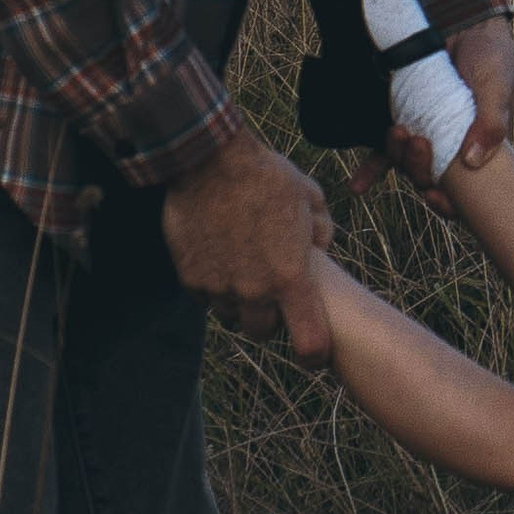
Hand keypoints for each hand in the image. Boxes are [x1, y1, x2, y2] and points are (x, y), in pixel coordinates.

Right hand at [163, 127, 334, 357]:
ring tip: (242, 267)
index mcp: (291, 277)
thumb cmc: (267, 176)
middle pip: (263, 333)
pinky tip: (218, 257)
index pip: (310, 342)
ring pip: (231, 316)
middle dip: (269, 318)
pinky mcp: (191, 279)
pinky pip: (205, 299)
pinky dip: (212, 287)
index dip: (314, 353)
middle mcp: (254, 291)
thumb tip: (321, 252)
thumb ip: (322, 232)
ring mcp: (219, 288)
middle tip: (269, 292)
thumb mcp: (310, 197)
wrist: (210, 161)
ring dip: (238, 302)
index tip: (314, 351)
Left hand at [352, 15, 513, 212]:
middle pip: (428, 178)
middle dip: (419, 169)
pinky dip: (372, 170)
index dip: (448, 204)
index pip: (464, 193)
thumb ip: (491, 124)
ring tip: (398, 132)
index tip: (435, 197)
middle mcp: (448, 147)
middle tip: (419, 141)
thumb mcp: (498, 88)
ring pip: (406, 164)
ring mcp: (424, 133)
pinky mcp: (402, 117)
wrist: (464, 21)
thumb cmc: (490, 56)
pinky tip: (358, 186)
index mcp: (476, 148)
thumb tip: (472, 163)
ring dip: (399, 158)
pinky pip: (385, 151)